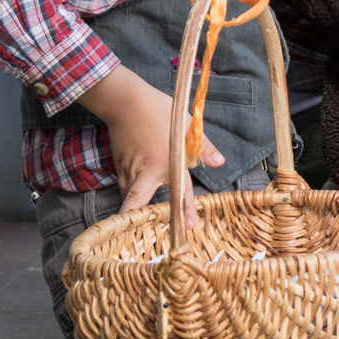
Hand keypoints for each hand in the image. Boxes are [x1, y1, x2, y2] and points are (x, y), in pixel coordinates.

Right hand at [75, 65, 225, 227]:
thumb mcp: (187, 126)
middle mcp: (147, 172)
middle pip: (136, 205)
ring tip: (136, 228)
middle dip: (136, 222)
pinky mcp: (119, 166)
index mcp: (168, 164)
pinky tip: (132, 202)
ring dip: (133, 211)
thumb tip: (219, 162)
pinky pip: (125, 187)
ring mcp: (130, 171)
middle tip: (142, 236)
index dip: (185, 211)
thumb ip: (203, 147)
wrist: (126, 101)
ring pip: (129, 198)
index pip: (180, 192)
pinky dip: (129, 196)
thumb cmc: (160, 111)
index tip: (188, 228)